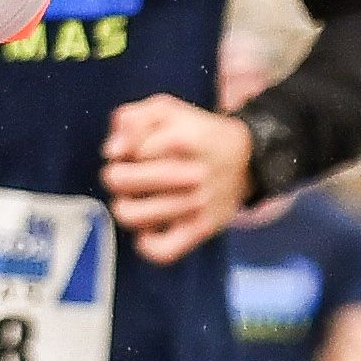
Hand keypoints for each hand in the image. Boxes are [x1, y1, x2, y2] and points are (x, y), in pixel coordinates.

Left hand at [102, 93, 257, 262]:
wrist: (248, 159)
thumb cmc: (199, 133)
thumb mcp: (166, 109)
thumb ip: (131, 120)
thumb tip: (112, 152)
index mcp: (182, 140)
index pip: (125, 150)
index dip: (122, 150)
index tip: (135, 150)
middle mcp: (191, 174)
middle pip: (119, 181)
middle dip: (116, 175)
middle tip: (130, 175)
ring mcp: (197, 205)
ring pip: (132, 215)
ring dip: (126, 205)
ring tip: (138, 199)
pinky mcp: (202, 229)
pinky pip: (162, 250)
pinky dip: (147, 243)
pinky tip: (150, 228)